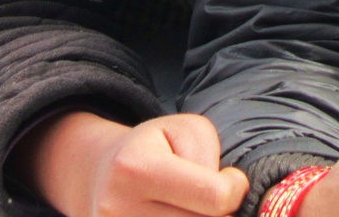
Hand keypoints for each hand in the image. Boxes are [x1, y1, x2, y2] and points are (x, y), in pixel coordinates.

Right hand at [14, 111, 248, 216]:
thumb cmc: (153, 147)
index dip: (235, 190)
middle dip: (219, 211)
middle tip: (212, 196)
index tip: (231, 179)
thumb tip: (225, 199)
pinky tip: (178, 215)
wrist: (103, 174)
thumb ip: (209, 159)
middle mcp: (118, 207)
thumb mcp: (186, 130)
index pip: (214, 197)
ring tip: (191, 206)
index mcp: (136, 166)